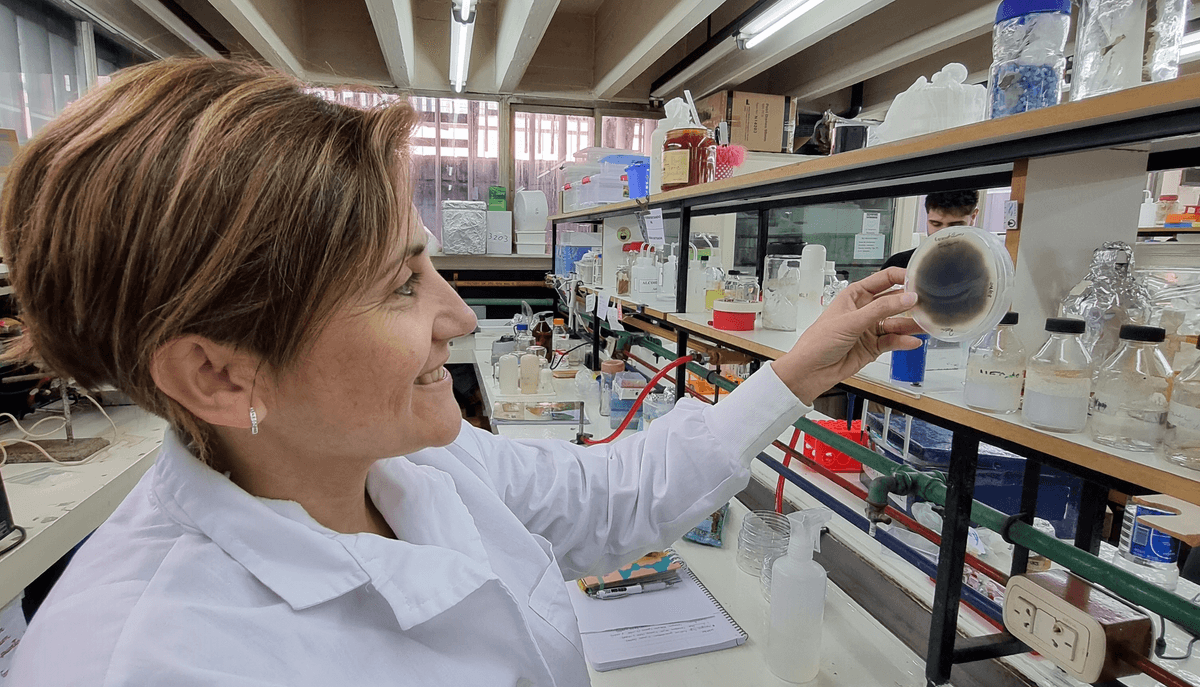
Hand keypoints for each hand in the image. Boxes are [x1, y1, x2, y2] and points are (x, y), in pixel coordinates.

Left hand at [772, 267, 923, 404]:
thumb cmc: (818, 341)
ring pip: (896, 323)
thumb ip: (881, 309)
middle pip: (893, 302)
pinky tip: (912, 341)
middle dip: (910, 302)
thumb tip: (906, 297)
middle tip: (927, 303)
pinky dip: (903, 342)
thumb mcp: (851, 321)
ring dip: (910, 324)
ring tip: (925, 324)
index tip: (919, 279)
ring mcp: (869, 329)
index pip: (883, 280)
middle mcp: (864, 310)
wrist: (810, 371)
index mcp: (855, 295)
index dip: (901, 277)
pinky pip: (893, 341)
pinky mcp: (873, 347)